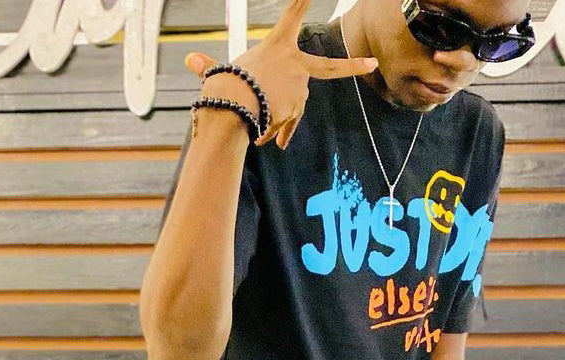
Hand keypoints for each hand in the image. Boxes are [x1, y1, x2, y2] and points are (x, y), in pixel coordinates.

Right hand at [185, 0, 376, 148]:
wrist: (232, 105)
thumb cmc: (224, 86)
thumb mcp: (220, 73)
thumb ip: (211, 68)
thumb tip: (192, 62)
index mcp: (277, 46)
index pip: (293, 14)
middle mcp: (295, 64)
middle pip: (329, 69)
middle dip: (353, 66)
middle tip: (372, 64)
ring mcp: (301, 88)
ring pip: (296, 108)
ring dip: (280, 122)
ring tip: (260, 131)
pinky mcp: (299, 109)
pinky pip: (290, 124)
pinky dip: (279, 134)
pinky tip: (268, 141)